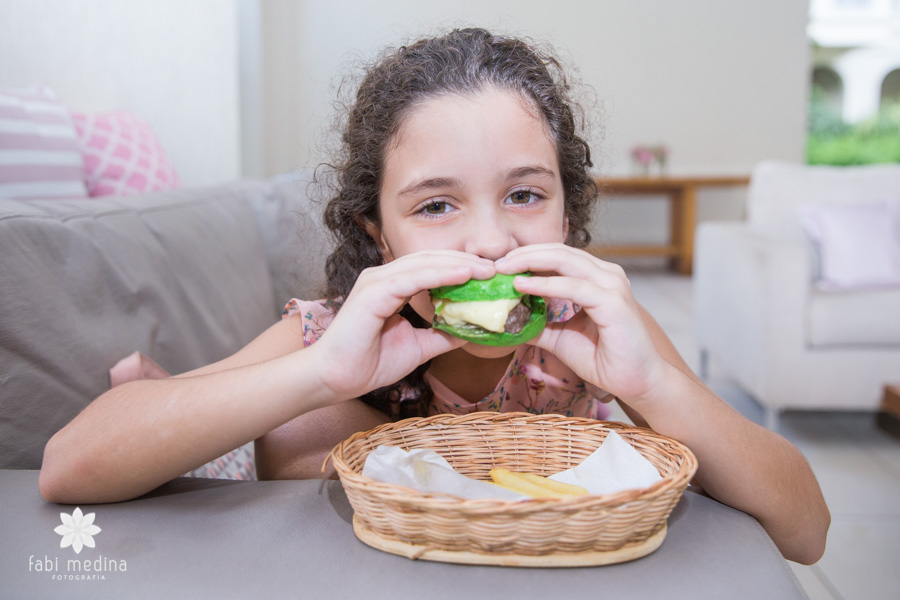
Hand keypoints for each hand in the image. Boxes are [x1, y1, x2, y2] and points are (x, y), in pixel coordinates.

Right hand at [308, 250, 495, 400]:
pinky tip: (464, 275)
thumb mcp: (417, 347)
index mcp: (392, 285)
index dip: (462, 268)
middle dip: (466, 261)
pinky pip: (412, 278)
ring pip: (424, 263)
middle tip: (497, 268)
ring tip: (487, 269)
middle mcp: (383, 277)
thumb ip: (441, 335)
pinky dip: (440, 274)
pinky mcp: (372, 292)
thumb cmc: (369, 363)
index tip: (491, 275)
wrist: (335, 379)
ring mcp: (376, 281)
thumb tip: (470, 331)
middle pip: (432, 259)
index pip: (432, 267)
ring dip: (459, 265)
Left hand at [496, 244, 668, 402]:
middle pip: (558, 252)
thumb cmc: (605, 360)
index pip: (557, 256)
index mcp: (596, 278)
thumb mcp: (561, 338)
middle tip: (496, 263)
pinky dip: (546, 285)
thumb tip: (508, 321)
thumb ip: (539, 325)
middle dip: (524, 254)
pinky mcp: (613, 302)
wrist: (637, 382)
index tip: (499, 266)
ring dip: (530, 262)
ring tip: (503, 269)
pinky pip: (573, 286)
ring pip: (564, 261)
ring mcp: (612, 285)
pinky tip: (522, 286)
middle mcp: (606, 275)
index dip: (527, 257)